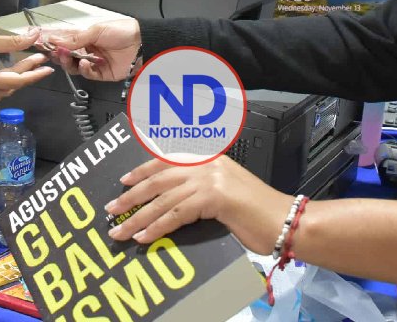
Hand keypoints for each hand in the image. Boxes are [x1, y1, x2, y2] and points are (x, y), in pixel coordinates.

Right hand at [0, 29, 54, 107]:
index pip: (17, 81)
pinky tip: (4, 73)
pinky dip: (0, 85)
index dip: (34, 74)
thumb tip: (34, 36)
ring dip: (14, 79)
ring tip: (23, 62)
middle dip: (26, 72)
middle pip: (10, 86)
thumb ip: (11, 42)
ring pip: (1, 93)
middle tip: (38, 57)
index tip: (48, 67)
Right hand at [46, 18, 140, 81]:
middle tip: (53, 52)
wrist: (142, 43)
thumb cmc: (122, 31)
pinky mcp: (101, 74)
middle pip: (67, 55)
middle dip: (59, 54)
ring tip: (66, 56)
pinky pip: (87, 74)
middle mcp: (88, 49)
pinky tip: (84, 62)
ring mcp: (94, 62)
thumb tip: (56, 40)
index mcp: (86, 37)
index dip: (54, 43)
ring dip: (67, 61)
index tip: (41, 43)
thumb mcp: (96, 30)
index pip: (66, 40)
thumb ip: (76, 38)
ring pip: (74, 66)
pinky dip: (83, 69)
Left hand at [103, 156, 291, 252]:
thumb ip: (199, 193)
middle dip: (132, 196)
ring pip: (164, 198)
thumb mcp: (225, 195)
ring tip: (121, 230)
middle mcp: (207, 164)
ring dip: (138, 216)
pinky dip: (157, 227)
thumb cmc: (258, 214)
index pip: (167, 161)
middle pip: (159, 178)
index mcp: (210, 159)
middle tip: (113, 209)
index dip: (143, 171)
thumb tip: (170, 206)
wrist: (284, 220)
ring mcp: (210, 179)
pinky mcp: (213, 197)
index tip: (124, 182)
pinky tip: (145, 236)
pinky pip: (176, 213)